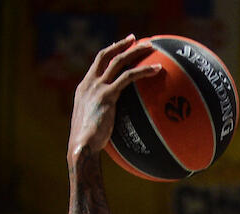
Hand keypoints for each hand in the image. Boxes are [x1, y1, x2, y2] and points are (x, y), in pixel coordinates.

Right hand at [68, 35, 160, 164]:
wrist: (81, 147)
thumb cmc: (89, 143)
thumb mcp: (93, 124)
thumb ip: (103, 116)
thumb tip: (116, 123)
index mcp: (84, 88)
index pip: (97, 63)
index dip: (109, 53)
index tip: (120, 47)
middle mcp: (89, 84)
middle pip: (106, 56)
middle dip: (121, 45)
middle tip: (135, 39)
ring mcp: (98, 87)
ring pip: (118, 61)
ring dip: (135, 52)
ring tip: (151, 47)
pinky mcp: (108, 95)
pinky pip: (129, 77)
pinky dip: (143, 71)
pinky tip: (158, 69)